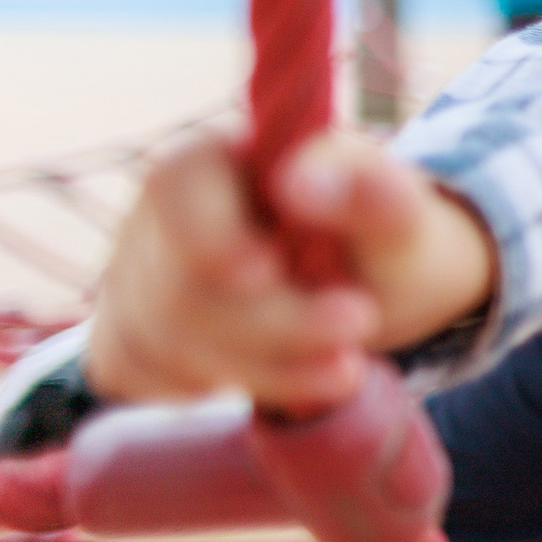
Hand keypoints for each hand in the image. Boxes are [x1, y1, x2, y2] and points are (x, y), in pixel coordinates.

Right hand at [85, 129, 496, 414]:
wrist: (379, 289)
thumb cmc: (385, 239)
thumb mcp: (400, 216)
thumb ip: (370, 192)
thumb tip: (304, 180)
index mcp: (219, 158)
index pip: (177, 184)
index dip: (210, 235)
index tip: (267, 270)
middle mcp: (163, 215)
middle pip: (178, 283)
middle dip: (274, 322)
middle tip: (358, 326)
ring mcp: (141, 276)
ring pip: (165, 339)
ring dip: (266, 366)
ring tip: (347, 367)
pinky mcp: (140, 333)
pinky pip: (147, 372)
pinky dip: (233, 383)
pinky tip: (296, 379)